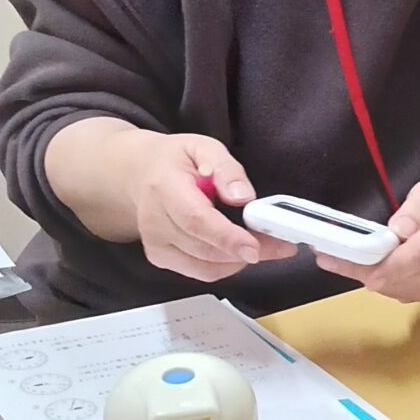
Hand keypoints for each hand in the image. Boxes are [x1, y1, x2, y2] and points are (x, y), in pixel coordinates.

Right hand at [125, 134, 297, 283]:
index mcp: (164, 188)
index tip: (256, 246)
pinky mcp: (161, 259)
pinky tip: (238, 248)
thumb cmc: (175, 160)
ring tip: (264, 243)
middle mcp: (155, 222)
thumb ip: (226, 169)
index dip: (228, 238)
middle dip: (248, 250)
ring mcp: (156, 244)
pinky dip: (226, 264)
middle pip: (205, 249)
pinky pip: (202, 272)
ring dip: (240, 259)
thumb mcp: (204, 148)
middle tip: (280, 243)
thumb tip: (243, 197)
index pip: (196, 220)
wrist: (139, 174)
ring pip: (206, 267)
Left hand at [317, 177, 419, 303]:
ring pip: (392, 287)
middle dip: (362, 267)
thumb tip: (398, 228)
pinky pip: (392, 290)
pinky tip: (350, 264)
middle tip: (326, 255)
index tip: (368, 271)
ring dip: (360, 273)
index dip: (394, 265)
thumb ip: (419, 208)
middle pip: (401, 276)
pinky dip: (370, 278)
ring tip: (330, 256)